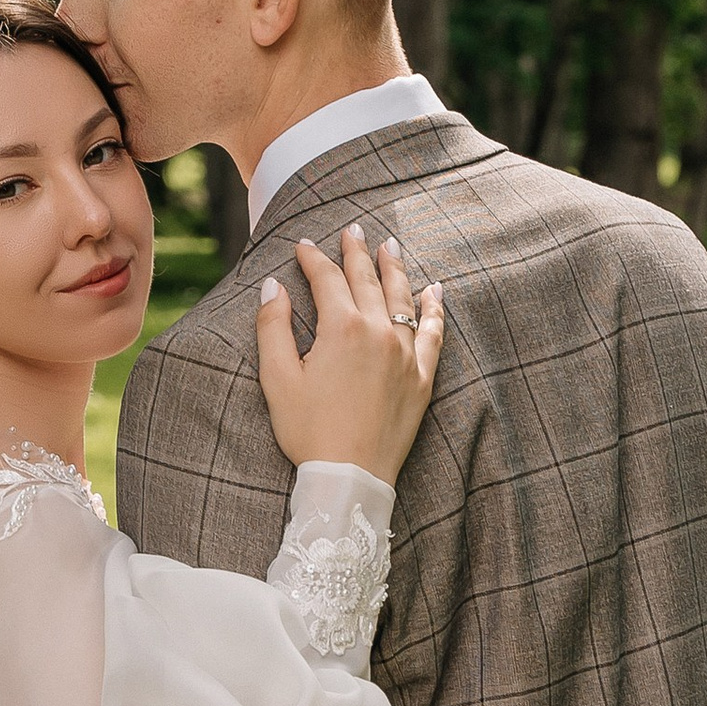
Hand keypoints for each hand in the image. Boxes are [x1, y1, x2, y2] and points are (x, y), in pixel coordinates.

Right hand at [253, 221, 445, 484]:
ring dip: (395, 268)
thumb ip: (272, 326)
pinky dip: (434, 308)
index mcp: (340, 328)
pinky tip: (435, 291)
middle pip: (367, 279)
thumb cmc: (308, 431)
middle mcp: (378, 331)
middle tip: (353, 229)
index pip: (326, 279)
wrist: (351, 476)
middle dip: (357, 251)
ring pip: (402, 297)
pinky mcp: (422, 377)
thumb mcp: (277, 379)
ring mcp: (405, 353)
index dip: (311, 258)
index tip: (302, 244)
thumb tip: (272, 285)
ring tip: (390, 246)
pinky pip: (434, 332)